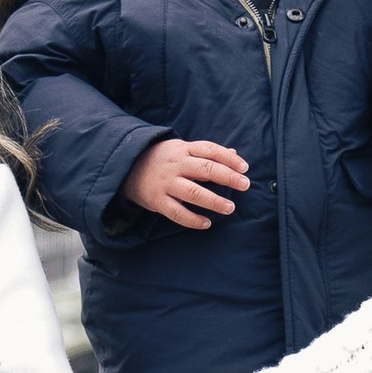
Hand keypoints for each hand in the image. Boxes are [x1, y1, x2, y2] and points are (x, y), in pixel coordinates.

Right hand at [121, 137, 252, 229]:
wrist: (126, 167)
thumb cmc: (162, 158)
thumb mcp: (182, 149)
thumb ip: (207, 153)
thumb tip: (235, 155)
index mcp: (183, 149)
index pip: (210, 150)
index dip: (229, 158)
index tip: (245, 168)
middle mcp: (176, 165)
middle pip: (205, 169)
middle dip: (228, 177)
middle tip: (245, 185)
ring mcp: (165, 183)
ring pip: (193, 192)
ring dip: (213, 201)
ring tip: (230, 208)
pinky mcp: (157, 200)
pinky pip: (177, 212)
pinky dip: (192, 219)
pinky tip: (207, 223)